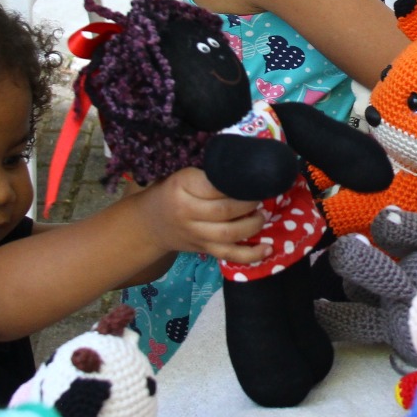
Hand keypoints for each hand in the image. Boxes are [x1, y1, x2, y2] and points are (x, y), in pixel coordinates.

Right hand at [134, 166, 270, 264]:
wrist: (149, 224)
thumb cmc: (171, 191)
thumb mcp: (182, 174)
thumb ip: (207, 171)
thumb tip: (245, 161)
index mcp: (181, 186)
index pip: (214, 185)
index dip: (237, 182)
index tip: (253, 176)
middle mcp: (187, 212)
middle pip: (224, 211)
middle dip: (249, 203)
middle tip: (261, 195)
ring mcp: (196, 234)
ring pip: (229, 234)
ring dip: (252, 225)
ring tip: (262, 214)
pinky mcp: (203, 249)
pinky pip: (229, 255)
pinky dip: (250, 255)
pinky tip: (267, 250)